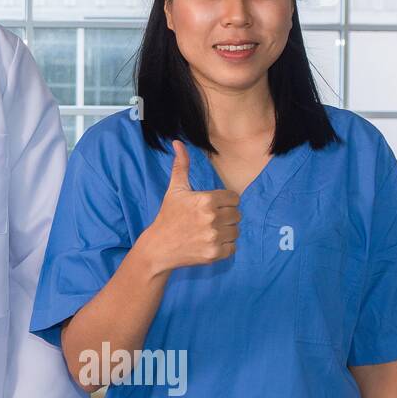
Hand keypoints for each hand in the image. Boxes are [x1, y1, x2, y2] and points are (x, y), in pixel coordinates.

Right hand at [141, 139, 239, 271]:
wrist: (159, 247)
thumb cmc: (168, 216)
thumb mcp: (175, 190)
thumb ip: (181, 166)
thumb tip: (178, 143)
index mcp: (206, 200)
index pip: (234, 198)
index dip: (224, 201)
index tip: (211, 206)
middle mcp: (212, 218)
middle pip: (237, 215)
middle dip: (226, 216)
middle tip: (209, 220)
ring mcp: (214, 237)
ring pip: (236, 231)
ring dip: (226, 231)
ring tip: (210, 231)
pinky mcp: (215, 254)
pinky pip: (233, 248)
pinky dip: (225, 247)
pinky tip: (210, 243)